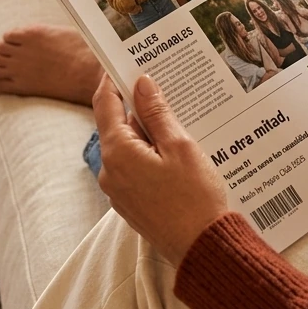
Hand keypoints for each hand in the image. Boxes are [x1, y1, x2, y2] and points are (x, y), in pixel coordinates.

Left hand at [93, 74, 226, 266]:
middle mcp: (110, 170)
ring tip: (179, 119)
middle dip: (139, 106)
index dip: (112, 80)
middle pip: (117, 124)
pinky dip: (151, 152)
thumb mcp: (180, 145)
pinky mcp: (132, 202)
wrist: (202, 247)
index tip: (123, 61)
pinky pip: (136, 166)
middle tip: (165, 86)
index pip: (105, 104)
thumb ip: (158, 113)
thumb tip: (142, 83)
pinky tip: (177, 149)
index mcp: (118, 152)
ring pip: (129, 146)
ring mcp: (119, 189)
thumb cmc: (194, 195)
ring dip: (149, 131)